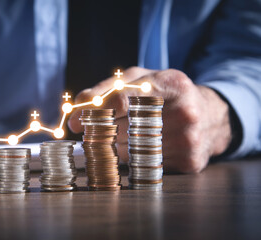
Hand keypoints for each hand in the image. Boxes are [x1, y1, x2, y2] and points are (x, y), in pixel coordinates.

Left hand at [68, 67, 231, 172]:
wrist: (210, 115)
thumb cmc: (164, 94)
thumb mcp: (139, 80)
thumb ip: (105, 90)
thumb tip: (74, 114)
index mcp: (170, 82)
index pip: (122, 98)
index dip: (93, 111)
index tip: (74, 123)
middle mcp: (184, 110)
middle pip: (124, 128)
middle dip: (102, 132)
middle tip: (92, 133)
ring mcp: (189, 138)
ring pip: (131, 151)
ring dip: (116, 148)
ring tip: (120, 138)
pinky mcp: (191, 161)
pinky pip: (146, 166)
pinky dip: (135, 160)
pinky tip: (141, 149)